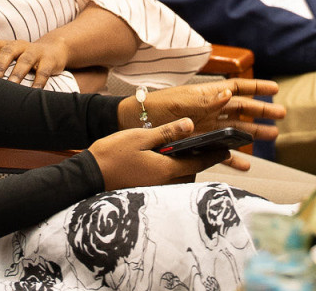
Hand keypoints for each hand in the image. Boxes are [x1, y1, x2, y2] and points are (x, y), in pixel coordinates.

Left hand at [0, 36, 71, 86]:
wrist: (56, 49)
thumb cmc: (25, 58)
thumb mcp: (11, 57)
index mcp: (7, 45)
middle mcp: (20, 46)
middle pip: (7, 51)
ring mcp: (35, 52)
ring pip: (25, 61)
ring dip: (17, 74)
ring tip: (11, 86)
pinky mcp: (49, 60)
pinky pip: (43, 71)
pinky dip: (38, 82)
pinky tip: (34, 92)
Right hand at [88, 118, 248, 189]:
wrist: (89, 174)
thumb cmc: (113, 153)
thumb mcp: (141, 136)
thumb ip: (167, 132)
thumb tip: (190, 124)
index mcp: (166, 168)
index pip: (198, 162)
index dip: (214, 155)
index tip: (227, 150)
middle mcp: (164, 182)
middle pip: (191, 173)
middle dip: (200, 162)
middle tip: (208, 148)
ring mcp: (154, 189)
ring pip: (179, 179)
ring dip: (186, 169)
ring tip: (188, 153)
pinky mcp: (146, 191)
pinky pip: (167, 183)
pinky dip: (173, 173)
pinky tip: (167, 162)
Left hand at [118, 78, 283, 144]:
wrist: (137, 123)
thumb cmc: (159, 107)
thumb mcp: (183, 102)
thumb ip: (207, 100)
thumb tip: (230, 93)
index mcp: (209, 95)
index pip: (239, 88)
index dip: (257, 88)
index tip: (275, 89)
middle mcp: (212, 110)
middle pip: (243, 109)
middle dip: (263, 111)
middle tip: (282, 115)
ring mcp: (208, 127)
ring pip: (237, 130)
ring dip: (254, 133)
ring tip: (273, 135)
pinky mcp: (200, 143)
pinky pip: (221, 151)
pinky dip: (233, 158)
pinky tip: (246, 165)